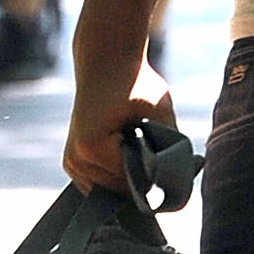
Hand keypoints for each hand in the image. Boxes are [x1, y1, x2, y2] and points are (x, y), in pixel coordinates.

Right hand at [64, 38, 175, 194]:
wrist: (106, 62)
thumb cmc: (135, 82)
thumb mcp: (158, 108)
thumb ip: (170, 142)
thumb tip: (182, 174)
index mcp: (93, 149)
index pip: (134, 183)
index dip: (159, 176)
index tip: (178, 162)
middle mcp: (76, 161)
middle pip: (121, 190)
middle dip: (145, 178)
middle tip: (164, 152)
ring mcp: (72, 164)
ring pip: (113, 190)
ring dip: (132, 178)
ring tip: (145, 148)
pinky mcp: (74, 162)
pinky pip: (103, 183)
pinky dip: (120, 175)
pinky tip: (134, 154)